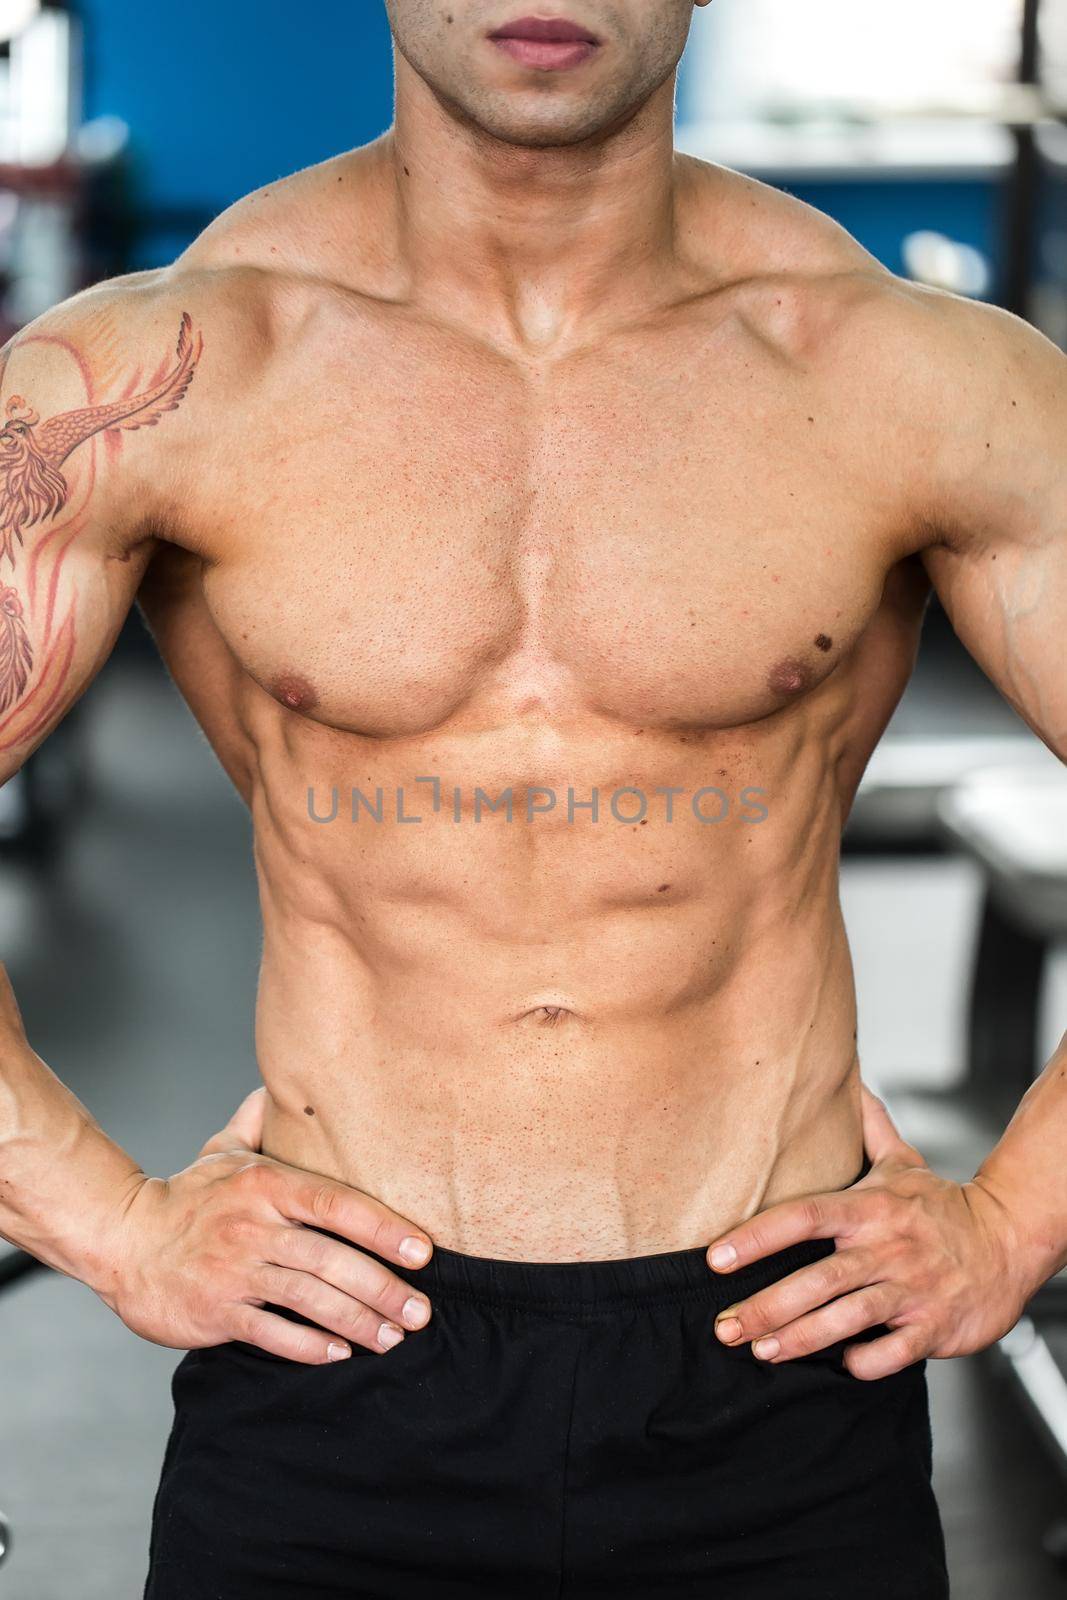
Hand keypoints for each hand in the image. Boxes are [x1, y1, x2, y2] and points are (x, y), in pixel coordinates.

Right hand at [98, 1088, 434, 1363]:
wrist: (122, 1240)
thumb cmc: (186, 1199)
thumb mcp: (223, 1151)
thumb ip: (259, 1121)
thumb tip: (281, 1084)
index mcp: (265, 1185)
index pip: (336, 1204)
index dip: (383, 1228)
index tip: (423, 1251)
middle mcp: (253, 1226)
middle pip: (330, 1259)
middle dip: (382, 1288)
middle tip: (419, 1312)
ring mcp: (233, 1270)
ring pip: (308, 1299)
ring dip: (356, 1322)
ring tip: (391, 1337)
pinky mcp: (215, 1311)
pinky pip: (271, 1333)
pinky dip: (308, 1347)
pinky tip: (339, 1354)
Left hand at [706, 1086, 1034, 1378]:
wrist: (1010, 1241)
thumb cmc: (945, 1208)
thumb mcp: (904, 1163)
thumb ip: (869, 1127)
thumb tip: (848, 1082)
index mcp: (870, 1209)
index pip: (803, 1217)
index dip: (758, 1237)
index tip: (717, 1258)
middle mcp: (886, 1248)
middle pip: (818, 1279)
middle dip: (767, 1306)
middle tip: (724, 1328)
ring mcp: (911, 1289)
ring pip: (848, 1318)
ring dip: (801, 1339)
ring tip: (762, 1351)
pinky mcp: (934, 1327)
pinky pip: (894, 1352)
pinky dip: (866, 1361)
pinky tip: (842, 1365)